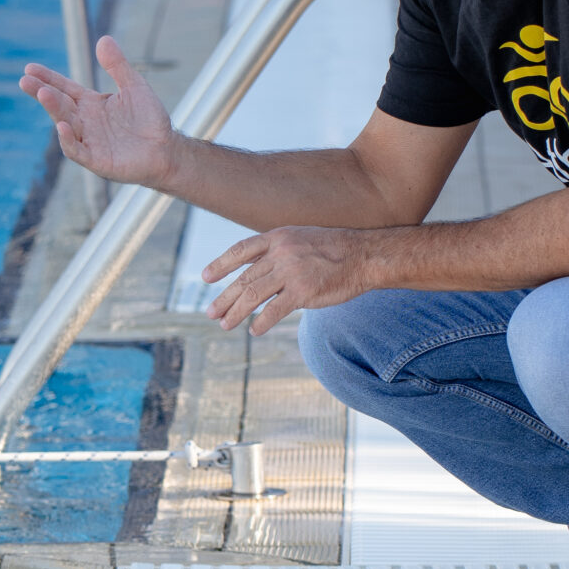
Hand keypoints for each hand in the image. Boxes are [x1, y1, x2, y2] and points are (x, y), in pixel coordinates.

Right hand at [18, 36, 181, 186]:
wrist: (166, 150)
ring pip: (65, 123)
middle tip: (25, 80)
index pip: (64, 88)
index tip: (30, 68)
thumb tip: (104, 39)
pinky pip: (76, 150)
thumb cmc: (149, 120)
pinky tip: (62, 125)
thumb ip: (118, 65)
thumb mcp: (134, 86)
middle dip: (42, 91)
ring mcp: (89, 141)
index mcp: (91, 104)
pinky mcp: (96, 160)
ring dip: (53, 109)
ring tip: (43, 93)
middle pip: (59, 104)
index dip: (48, 78)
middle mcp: (85, 121)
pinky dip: (67, 140)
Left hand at [203, 227, 376, 334]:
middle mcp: (280, 253)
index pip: (240, 250)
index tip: (205, 277)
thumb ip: (277, 250)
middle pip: (244, 278)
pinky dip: (261, 322)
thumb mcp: (300, 238)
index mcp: (277, 238)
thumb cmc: (333, 250)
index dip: (221, 264)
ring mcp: (291, 272)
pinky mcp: (303, 292)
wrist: (364, 255)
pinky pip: (274, 310)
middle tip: (210, 313)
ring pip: (253, 295)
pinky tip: (254, 331)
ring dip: (236, 312)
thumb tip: (255, 268)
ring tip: (225, 324)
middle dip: (224, 298)